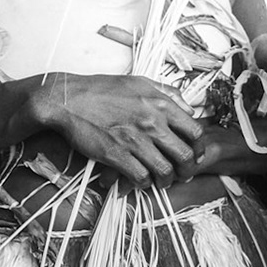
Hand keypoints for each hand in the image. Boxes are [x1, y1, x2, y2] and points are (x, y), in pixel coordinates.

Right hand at [26, 72, 202, 188]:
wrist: (67, 99)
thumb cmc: (102, 89)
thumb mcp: (141, 82)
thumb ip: (169, 94)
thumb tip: (190, 108)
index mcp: (161, 104)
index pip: (196, 132)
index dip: (199, 148)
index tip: (195, 155)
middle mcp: (152, 122)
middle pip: (186, 155)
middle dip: (188, 170)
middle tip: (183, 174)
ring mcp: (135, 140)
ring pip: (165, 171)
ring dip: (166, 181)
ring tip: (162, 182)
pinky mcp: (116, 155)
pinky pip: (141, 178)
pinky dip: (144, 184)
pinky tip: (140, 181)